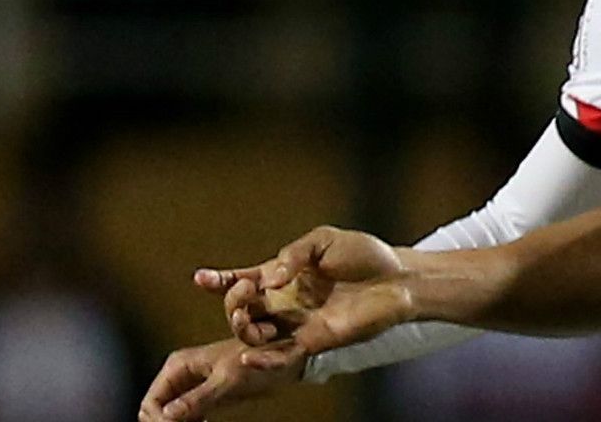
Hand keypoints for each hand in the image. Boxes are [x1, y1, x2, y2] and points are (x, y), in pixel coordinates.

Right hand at [138, 338, 300, 421]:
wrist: (286, 355)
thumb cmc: (259, 359)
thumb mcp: (227, 381)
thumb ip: (196, 400)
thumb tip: (166, 416)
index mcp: (178, 365)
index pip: (150, 402)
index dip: (158, 421)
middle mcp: (179, 373)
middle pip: (155, 409)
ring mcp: (190, 383)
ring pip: (168, 413)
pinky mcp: (203, 392)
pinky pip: (184, 414)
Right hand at [197, 225, 412, 364]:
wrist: (399, 277)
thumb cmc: (364, 256)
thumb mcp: (323, 241)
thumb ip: (292, 254)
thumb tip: (268, 276)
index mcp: (283, 277)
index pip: (244, 281)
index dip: (221, 281)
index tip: (201, 278)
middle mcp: (285, 303)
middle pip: (243, 310)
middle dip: (233, 302)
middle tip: (243, 290)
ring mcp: (297, 324)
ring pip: (255, 335)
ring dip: (241, 329)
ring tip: (242, 316)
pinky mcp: (314, 342)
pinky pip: (282, 355)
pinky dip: (263, 360)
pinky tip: (246, 358)